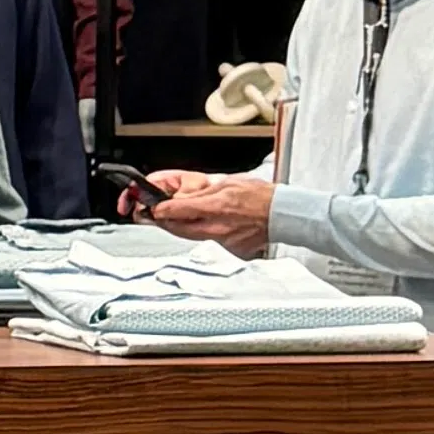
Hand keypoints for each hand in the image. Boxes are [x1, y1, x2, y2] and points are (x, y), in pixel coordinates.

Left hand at [143, 169, 273, 255]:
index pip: (177, 211)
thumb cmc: (260, 197)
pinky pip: (207, 242)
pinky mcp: (229, 250)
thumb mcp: (227, 184)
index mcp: (215, 207)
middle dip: (165, 221)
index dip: (160, 210)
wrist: (282, 214)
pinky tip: (205, 226)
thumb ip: (202, 193)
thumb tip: (182, 198)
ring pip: (191, 237)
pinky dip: (202, 234)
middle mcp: (216, 227)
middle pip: (178, 229)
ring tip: (179, 218)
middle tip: (157, 215)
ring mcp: (222, 241)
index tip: (152, 208)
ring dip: (181, 228)